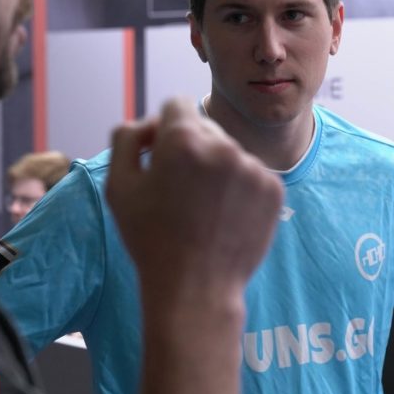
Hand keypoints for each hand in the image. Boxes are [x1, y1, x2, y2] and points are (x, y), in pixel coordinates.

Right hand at [106, 98, 283, 310]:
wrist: (196, 288)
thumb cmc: (151, 239)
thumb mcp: (119, 186)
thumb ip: (127, 139)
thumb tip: (148, 122)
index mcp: (183, 139)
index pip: (177, 104)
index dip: (164, 129)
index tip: (161, 155)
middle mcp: (224, 145)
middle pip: (205, 128)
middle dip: (191, 148)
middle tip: (179, 190)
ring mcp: (253, 167)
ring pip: (229, 152)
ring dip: (216, 169)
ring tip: (202, 209)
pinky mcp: (274, 188)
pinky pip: (251, 174)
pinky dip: (239, 188)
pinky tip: (224, 217)